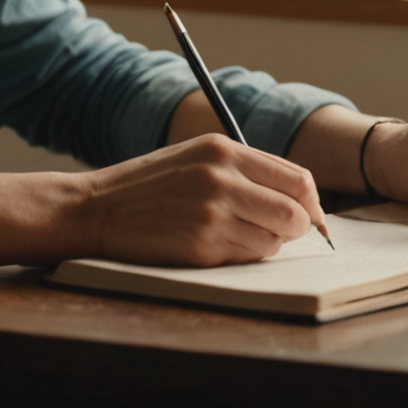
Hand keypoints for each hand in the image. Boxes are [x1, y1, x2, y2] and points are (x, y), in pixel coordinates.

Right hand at [80, 134, 327, 266]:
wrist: (97, 208)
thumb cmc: (149, 185)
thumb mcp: (196, 156)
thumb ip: (245, 169)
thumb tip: (299, 198)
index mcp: (223, 150)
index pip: (297, 179)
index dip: (311, 202)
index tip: (309, 214)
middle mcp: (221, 179)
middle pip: (295, 212)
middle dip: (299, 227)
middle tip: (286, 232)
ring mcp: (211, 214)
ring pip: (274, 240)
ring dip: (267, 243)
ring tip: (239, 234)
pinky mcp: (201, 246)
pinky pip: (247, 257)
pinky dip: (244, 256)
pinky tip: (219, 245)